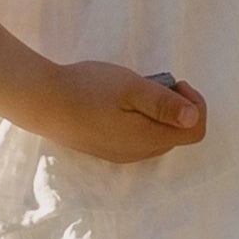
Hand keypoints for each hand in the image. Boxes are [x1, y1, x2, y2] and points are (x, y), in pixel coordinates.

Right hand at [43, 60, 207, 163]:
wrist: (43, 102)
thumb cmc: (88, 90)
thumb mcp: (131, 88)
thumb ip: (164, 103)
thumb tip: (194, 117)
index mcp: (149, 139)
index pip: (196, 131)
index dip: (195, 104)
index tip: (174, 84)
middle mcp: (140, 153)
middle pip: (177, 134)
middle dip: (175, 107)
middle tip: (154, 84)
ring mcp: (122, 154)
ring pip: (157, 136)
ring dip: (157, 113)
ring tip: (134, 91)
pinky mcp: (108, 149)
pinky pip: (139, 138)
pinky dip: (141, 119)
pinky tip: (118, 103)